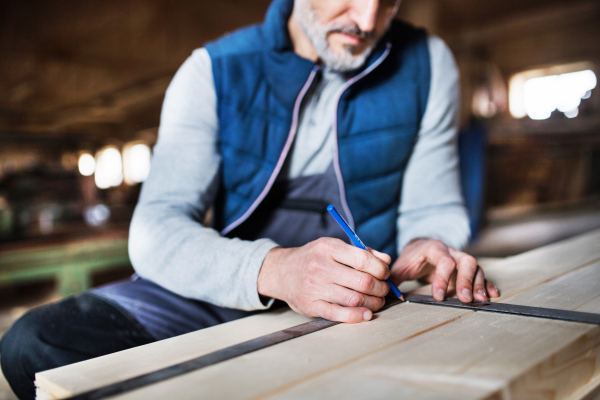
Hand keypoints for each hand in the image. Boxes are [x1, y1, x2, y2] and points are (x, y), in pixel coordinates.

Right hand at [258, 238, 391, 322]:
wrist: (281, 272)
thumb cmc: (312, 258)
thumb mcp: (332, 247)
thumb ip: (360, 252)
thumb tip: (385, 261)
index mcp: (328, 248)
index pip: (363, 259)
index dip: (381, 269)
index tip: (384, 273)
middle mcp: (321, 267)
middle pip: (362, 281)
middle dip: (380, 288)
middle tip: (383, 289)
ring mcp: (315, 288)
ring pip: (354, 299)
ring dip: (373, 303)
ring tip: (376, 301)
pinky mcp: (311, 306)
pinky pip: (338, 314)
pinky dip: (357, 316)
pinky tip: (366, 314)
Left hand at [390, 239, 498, 301]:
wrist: (421, 246)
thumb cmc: (411, 258)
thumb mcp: (401, 265)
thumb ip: (394, 278)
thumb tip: (387, 294)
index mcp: (433, 249)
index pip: (443, 260)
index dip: (442, 278)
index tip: (438, 296)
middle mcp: (451, 251)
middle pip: (465, 261)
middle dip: (466, 280)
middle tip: (465, 298)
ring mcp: (461, 259)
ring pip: (476, 267)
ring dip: (479, 284)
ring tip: (481, 300)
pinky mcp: (467, 268)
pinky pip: (481, 274)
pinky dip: (487, 284)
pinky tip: (492, 294)